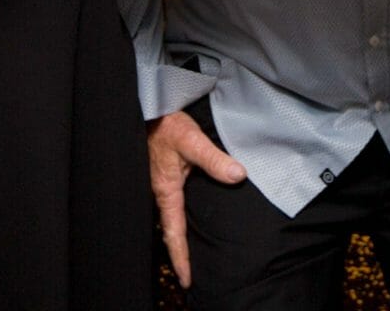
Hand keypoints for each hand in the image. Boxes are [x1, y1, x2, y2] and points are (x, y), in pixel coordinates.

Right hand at [148, 110, 246, 288]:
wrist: (151, 110)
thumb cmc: (167, 125)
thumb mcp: (192, 140)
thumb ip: (215, 159)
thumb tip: (238, 176)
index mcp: (166, 190)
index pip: (174, 232)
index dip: (181, 257)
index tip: (187, 279)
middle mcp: (163, 192)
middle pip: (172, 230)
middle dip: (180, 253)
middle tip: (190, 277)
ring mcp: (164, 184)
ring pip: (172, 218)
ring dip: (180, 237)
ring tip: (191, 256)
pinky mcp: (167, 176)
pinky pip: (174, 205)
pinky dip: (181, 219)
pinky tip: (190, 220)